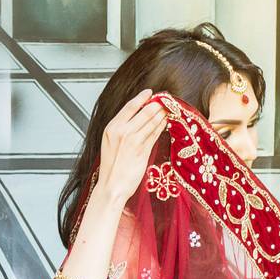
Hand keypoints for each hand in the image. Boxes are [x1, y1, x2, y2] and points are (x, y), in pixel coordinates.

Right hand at [96, 90, 168, 207]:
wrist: (111, 186)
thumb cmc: (111, 167)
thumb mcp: (110, 143)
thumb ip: (121, 129)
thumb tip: (136, 117)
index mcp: (112, 128)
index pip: (129, 107)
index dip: (142, 98)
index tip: (150, 93)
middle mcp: (122, 132)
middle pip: (144, 112)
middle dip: (157, 104)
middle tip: (166, 100)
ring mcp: (133, 141)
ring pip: (152, 122)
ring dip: (162, 114)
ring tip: (169, 109)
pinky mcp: (143, 151)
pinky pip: (155, 134)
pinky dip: (161, 126)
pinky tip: (166, 122)